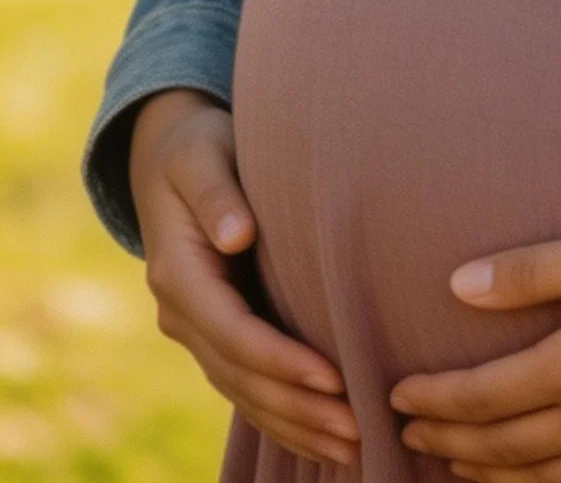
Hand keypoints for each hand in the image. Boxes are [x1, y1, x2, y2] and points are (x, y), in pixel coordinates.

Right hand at [129, 89, 359, 467]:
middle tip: (358, 430)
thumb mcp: (202, 155)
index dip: (281, 361)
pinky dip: (282, 418)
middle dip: (299, 408)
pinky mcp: (216, 334)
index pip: (234, 333)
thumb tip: (236, 234)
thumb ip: (218, 192)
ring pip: (245, 394)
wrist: (169, 154)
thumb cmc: (197, 145)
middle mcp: (181, 314)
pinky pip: (246, 388)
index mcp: (177, 274)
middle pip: (242, 377)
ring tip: (354, 447)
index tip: (333, 378)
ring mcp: (195, 330)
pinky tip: (321, 440)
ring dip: (296, 424)